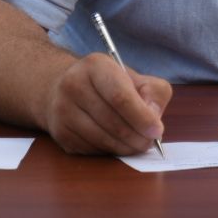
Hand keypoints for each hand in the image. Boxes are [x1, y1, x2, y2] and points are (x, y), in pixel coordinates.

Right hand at [42, 53, 171, 155]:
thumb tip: (153, 120)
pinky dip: (110, 151)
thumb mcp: (135, 78)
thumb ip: (153, 93)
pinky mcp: (60, 132)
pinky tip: (117, 143)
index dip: (141, 117)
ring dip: (126, 148)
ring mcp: (63, 110)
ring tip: (137, 144)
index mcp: (96, 66)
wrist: (65, 87)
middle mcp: (73, 85)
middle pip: (113, 122)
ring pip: (102, 139)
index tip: (157, 130)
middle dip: (137, 137)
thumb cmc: (109, 84)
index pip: (120, 97)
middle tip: (150, 142)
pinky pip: (92, 150)